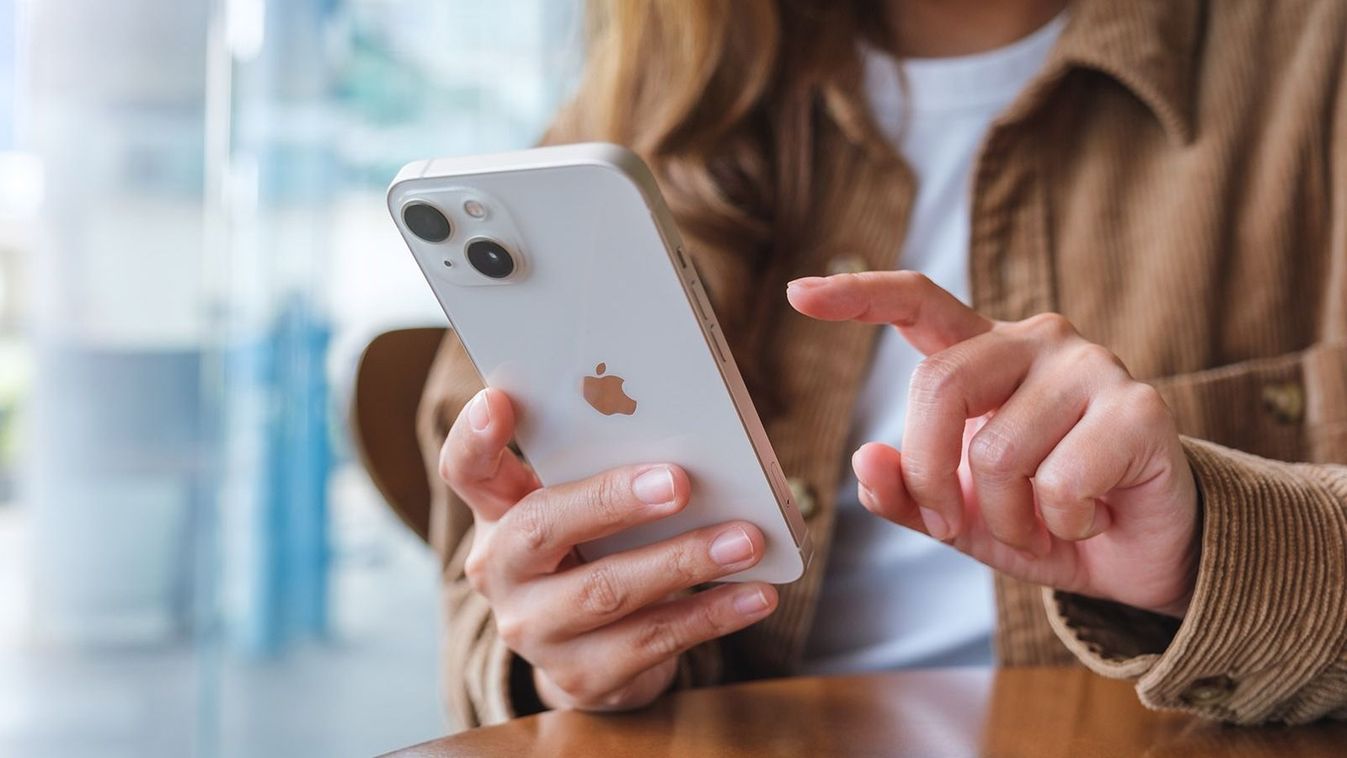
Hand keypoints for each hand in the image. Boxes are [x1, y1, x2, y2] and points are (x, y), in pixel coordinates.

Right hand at [439, 388, 777, 711]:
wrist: (594, 654)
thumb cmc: (597, 553)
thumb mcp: (585, 510)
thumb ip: (605, 473)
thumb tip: (690, 446)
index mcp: (498, 512)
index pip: (466, 468)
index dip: (475, 436)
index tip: (498, 401)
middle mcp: (501, 571)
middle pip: (542, 526)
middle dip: (612, 500)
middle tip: (679, 481)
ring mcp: (534, 630)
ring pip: (607, 591)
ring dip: (684, 561)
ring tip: (745, 539)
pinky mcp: (580, 677)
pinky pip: (652, 641)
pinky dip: (711, 614)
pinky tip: (754, 594)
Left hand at [787, 272, 1199, 617]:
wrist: (1140, 556)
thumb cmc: (1045, 520)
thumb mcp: (959, 516)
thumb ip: (906, 493)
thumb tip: (867, 460)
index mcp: (984, 355)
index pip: (918, 304)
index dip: (858, 296)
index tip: (798, 293)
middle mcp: (1036, 342)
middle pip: (939, 386)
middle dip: (928, 474)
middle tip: (950, 525)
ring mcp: (1091, 366)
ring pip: (998, 450)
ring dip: (1007, 518)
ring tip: (1042, 523)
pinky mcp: (1139, 407)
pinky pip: (1061, 481)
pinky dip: (1062, 523)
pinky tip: (1091, 516)